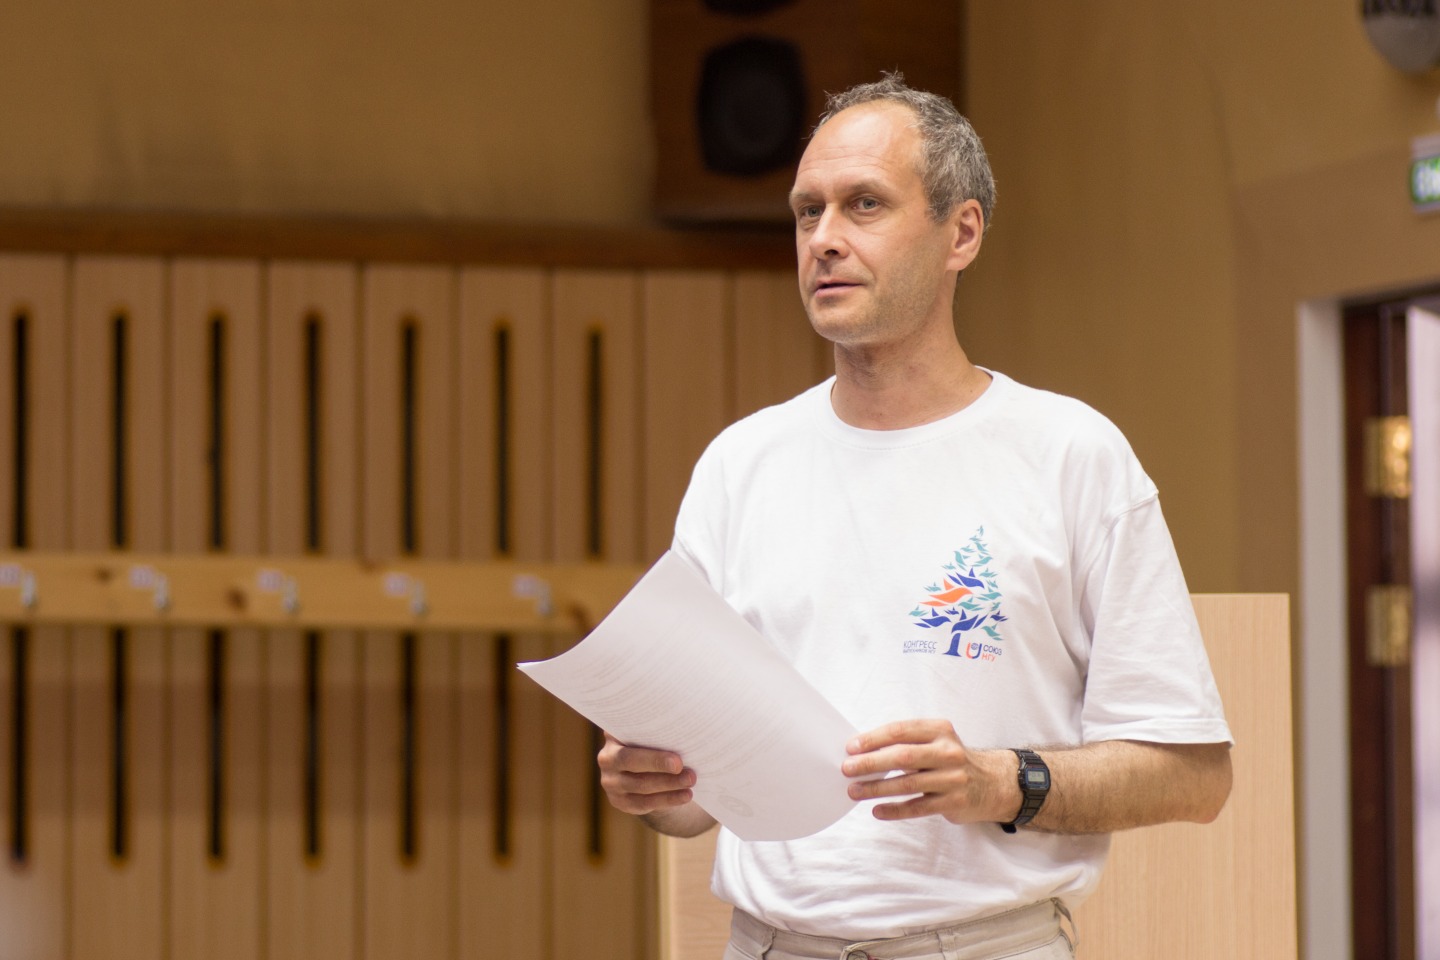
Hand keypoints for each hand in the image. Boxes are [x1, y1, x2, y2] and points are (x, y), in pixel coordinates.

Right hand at [597, 732, 696, 815]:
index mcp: (613, 735)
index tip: (669, 735)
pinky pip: (645, 803)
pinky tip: (685, 795)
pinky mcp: (620, 801)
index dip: (642, 731)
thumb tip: (684, 730)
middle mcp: (607, 758)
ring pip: (641, 784)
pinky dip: (668, 799)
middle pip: (630, 760)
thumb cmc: (655, 745)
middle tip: (680, 764)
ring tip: (690, 780)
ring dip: (669, 783)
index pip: (625, 731)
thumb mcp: (653, 736)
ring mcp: (611, 782)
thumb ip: (660, 732)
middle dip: (657, 762)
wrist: (647, 773)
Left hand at [841, 719, 1018, 824]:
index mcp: (939, 730)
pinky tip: (877, 811)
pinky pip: (918, 808)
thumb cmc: (951, 759)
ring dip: (877, 788)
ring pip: (908, 784)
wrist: (992, 783)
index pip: (901, 731)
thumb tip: (862, 751)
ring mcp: (953, 778)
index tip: (851, 747)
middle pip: (903, 757)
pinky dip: (895, 810)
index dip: (874, 739)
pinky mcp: (953, 802)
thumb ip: (907, 742)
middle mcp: (948, 752)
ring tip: (855, 791)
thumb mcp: (936, 741)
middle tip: (847, 769)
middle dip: (871, 763)